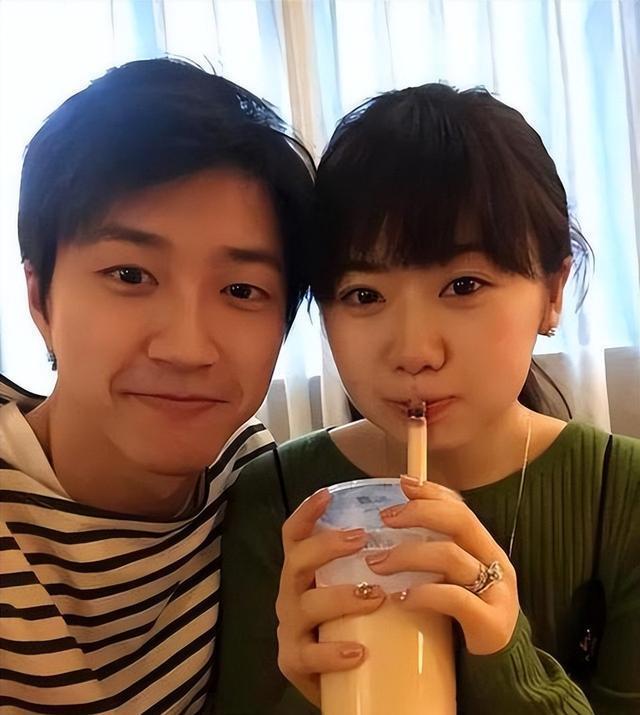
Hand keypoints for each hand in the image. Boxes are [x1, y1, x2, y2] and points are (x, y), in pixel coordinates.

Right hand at [276, 489, 385, 704]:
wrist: (341, 680)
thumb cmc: (356, 620)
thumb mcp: (359, 584)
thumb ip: (379, 557)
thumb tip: (413, 518)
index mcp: (305, 571)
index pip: (295, 535)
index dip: (306, 513)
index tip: (326, 494)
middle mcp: (292, 593)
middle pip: (297, 561)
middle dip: (326, 546)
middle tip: (360, 539)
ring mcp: (291, 627)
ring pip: (306, 605)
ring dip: (340, 597)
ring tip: (375, 595)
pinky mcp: (295, 661)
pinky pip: (308, 655)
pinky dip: (333, 653)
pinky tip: (358, 651)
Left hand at [365, 477, 519, 654]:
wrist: (497, 677)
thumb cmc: (462, 623)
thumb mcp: (451, 582)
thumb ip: (433, 557)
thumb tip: (386, 529)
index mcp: (485, 549)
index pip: (461, 507)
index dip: (432, 491)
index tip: (401, 483)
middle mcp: (496, 564)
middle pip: (460, 521)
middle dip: (419, 513)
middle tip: (385, 519)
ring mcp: (497, 593)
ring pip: (451, 556)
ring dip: (407, 555)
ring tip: (377, 564)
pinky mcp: (491, 624)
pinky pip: (455, 598)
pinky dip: (424, 593)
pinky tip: (401, 597)